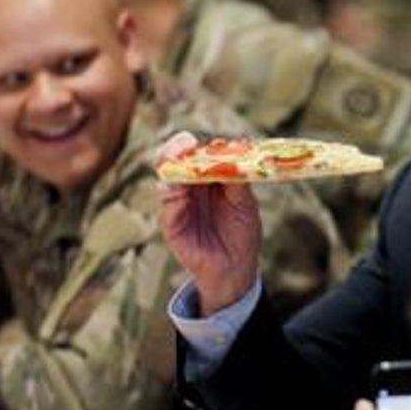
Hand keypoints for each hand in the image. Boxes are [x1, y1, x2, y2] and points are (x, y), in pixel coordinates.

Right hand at [156, 131, 261, 313]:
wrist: (236, 267)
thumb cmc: (241, 232)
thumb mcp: (245, 204)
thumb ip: (238, 181)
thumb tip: (236, 154)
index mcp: (207, 177)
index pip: (197, 152)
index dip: (202, 144)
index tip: (215, 142)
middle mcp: (189, 186)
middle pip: (174, 157)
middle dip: (178, 147)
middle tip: (187, 143)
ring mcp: (177, 202)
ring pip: (166, 175)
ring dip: (172, 164)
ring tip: (181, 158)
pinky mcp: (171, 221)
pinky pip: (167, 201)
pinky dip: (171, 190)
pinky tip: (178, 186)